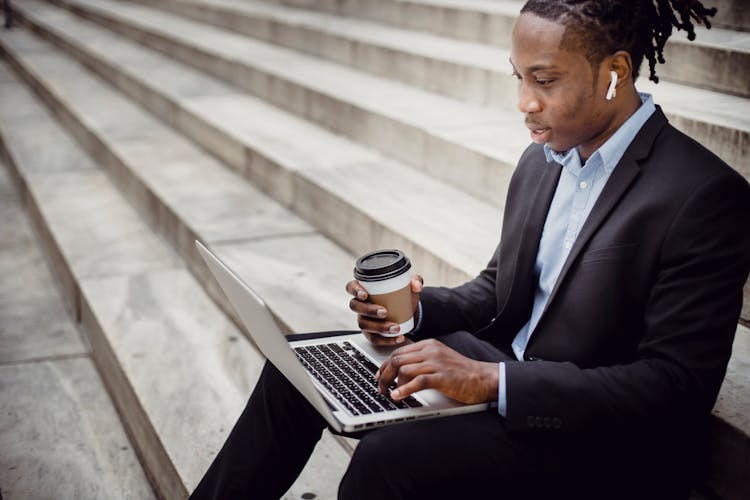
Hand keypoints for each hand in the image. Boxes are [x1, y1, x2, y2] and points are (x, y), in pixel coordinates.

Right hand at [346, 275, 422, 345]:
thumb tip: (416, 285)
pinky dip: (386, 340)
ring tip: (395, 327)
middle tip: (384, 312)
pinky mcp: (370, 333)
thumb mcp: (408, 287)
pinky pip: (373, 338)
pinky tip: (398, 337)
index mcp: (364, 289)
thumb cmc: (401, 297)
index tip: (365, 294)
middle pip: (355, 306)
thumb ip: (415, 281)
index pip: (351, 287)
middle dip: (369, 310)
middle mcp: (361, 304)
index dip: (355, 290)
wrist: (407, 313)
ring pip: (364, 324)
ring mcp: (363, 319)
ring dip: (379, 327)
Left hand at [375, 339, 498, 404]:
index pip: (398, 352)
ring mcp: (436, 363)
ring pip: (404, 369)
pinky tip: (398, 397)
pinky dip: (404, 390)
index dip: (385, 365)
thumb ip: (422, 360)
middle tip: (380, 388)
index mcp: (428, 345)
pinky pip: (417, 381)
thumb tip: (400, 371)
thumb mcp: (439, 359)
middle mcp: (430, 351)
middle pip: (397, 360)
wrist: (483, 378)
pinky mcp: (442, 377)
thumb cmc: (462, 372)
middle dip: (384, 375)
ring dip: (392, 384)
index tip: (380, 376)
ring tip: (389, 395)